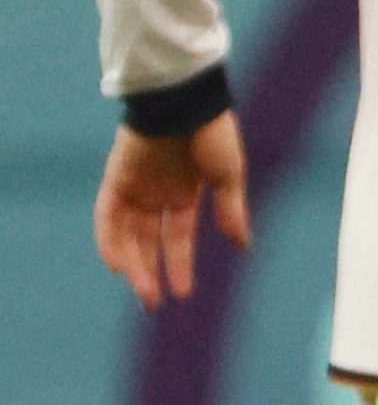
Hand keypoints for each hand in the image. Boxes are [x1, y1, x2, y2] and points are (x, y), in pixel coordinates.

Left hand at [94, 112, 250, 307]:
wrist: (187, 101)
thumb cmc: (213, 133)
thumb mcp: (229, 175)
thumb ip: (231, 210)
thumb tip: (244, 244)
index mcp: (185, 194)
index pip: (178, 238)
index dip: (180, 265)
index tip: (183, 294)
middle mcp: (158, 195)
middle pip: (148, 243)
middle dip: (151, 274)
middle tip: (154, 302)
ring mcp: (135, 189)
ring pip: (127, 237)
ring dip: (132, 264)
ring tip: (143, 290)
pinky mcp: (116, 181)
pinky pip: (107, 218)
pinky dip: (109, 242)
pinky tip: (118, 265)